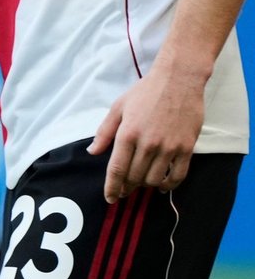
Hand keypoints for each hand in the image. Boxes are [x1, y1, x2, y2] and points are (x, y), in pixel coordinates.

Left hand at [88, 62, 205, 202]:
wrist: (178, 80)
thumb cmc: (145, 92)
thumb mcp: (118, 107)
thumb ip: (104, 132)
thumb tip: (92, 152)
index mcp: (127, 134)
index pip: (117, 169)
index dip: (111, 187)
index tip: (109, 198)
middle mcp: (147, 144)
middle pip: (134, 177)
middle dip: (126, 188)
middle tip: (124, 191)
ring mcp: (169, 147)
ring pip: (154, 179)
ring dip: (145, 186)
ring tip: (140, 184)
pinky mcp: (186, 148)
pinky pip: (178, 175)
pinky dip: (169, 185)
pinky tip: (162, 186)